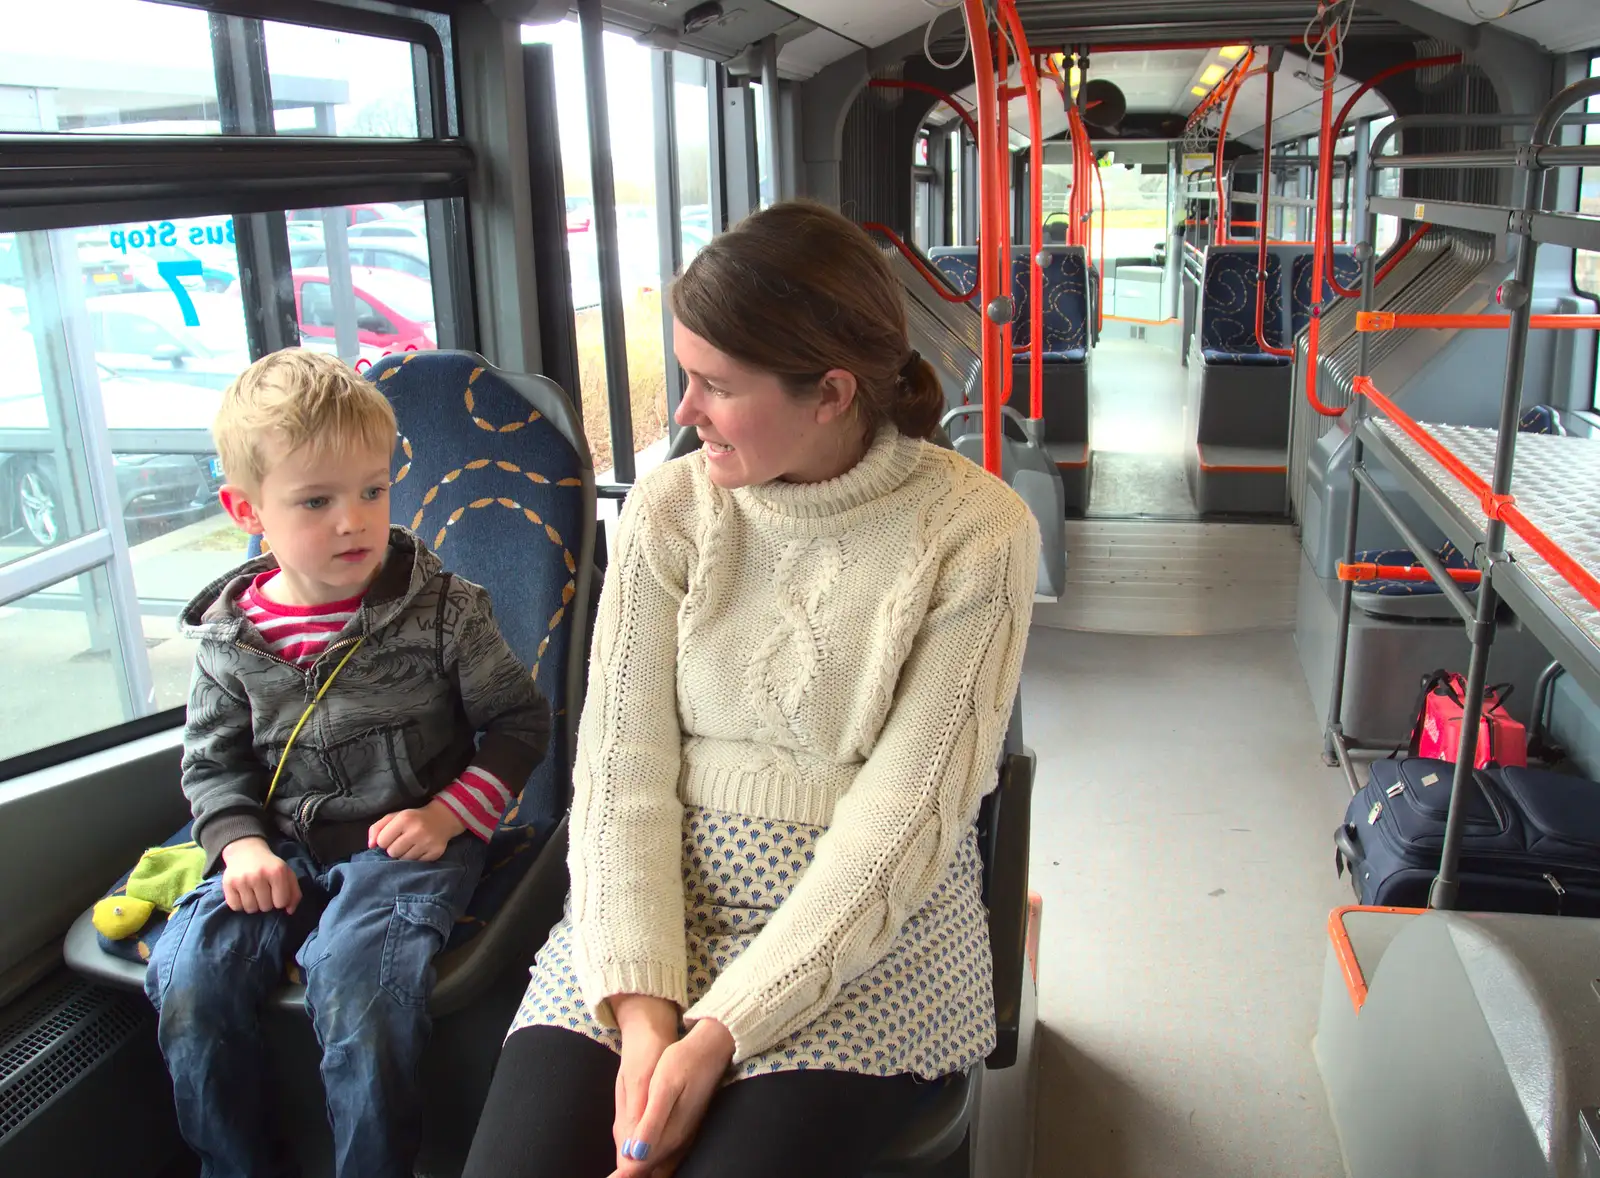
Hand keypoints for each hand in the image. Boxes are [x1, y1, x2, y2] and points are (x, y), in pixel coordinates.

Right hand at [220, 837, 300, 914]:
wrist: (246, 850)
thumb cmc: (269, 865)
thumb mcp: (287, 874)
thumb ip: (294, 893)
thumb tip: (290, 911)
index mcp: (277, 872)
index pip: (281, 903)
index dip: (280, 900)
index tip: (276, 893)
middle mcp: (259, 875)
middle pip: (265, 907)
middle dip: (266, 903)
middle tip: (264, 891)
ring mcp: (242, 879)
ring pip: (250, 909)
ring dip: (253, 905)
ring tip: (254, 893)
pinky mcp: (228, 883)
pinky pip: (236, 907)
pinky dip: (240, 904)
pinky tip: (243, 894)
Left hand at [369, 799, 464, 861]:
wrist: (442, 818)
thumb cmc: (413, 818)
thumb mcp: (394, 817)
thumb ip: (377, 828)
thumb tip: (371, 845)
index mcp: (404, 819)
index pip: (382, 841)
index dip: (384, 841)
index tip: (391, 837)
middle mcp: (417, 830)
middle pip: (392, 852)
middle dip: (394, 849)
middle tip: (402, 842)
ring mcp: (427, 842)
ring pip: (404, 860)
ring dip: (404, 855)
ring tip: (410, 846)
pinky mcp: (435, 852)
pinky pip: (416, 864)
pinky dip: (416, 858)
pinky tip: (419, 850)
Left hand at [610, 1019, 734, 1177]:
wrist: (711, 1048)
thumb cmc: (684, 1062)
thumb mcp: (664, 1088)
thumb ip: (651, 1125)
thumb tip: (634, 1155)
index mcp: (669, 1133)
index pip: (639, 1167)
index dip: (623, 1173)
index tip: (610, 1177)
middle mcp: (677, 1140)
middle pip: (649, 1170)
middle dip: (630, 1172)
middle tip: (613, 1175)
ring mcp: (683, 1135)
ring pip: (657, 1164)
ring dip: (638, 1167)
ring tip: (619, 1170)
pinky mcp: (684, 1128)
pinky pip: (664, 1154)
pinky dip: (648, 1157)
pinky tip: (638, 1150)